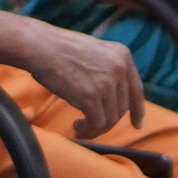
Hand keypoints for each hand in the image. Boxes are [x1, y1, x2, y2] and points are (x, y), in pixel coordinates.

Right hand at [22, 21, 143, 138]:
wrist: (39, 46)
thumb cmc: (60, 50)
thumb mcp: (95, 53)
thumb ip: (109, 70)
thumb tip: (116, 100)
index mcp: (122, 55)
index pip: (136, 89)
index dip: (138, 110)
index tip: (138, 125)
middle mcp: (119, 67)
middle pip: (122, 108)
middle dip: (108, 121)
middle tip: (90, 125)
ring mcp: (106, 81)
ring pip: (111, 119)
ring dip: (96, 128)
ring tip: (80, 127)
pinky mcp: (90, 95)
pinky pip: (97, 124)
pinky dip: (88, 131)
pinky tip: (77, 129)